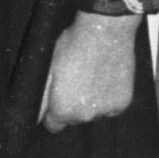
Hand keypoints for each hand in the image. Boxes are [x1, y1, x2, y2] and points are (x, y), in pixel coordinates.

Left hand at [41, 9, 139, 128]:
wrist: (105, 32)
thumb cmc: (73, 46)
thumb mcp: (47, 69)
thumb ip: (41, 97)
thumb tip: (35, 116)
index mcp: (62, 110)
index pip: (53, 125)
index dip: (53, 111)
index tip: (57, 96)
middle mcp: (84, 116)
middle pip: (74, 119)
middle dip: (72, 105)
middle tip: (74, 81)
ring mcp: (105, 111)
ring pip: (93, 114)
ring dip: (90, 102)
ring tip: (90, 77)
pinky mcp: (122, 103)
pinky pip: (111, 108)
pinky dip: (108, 98)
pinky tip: (105, 79)